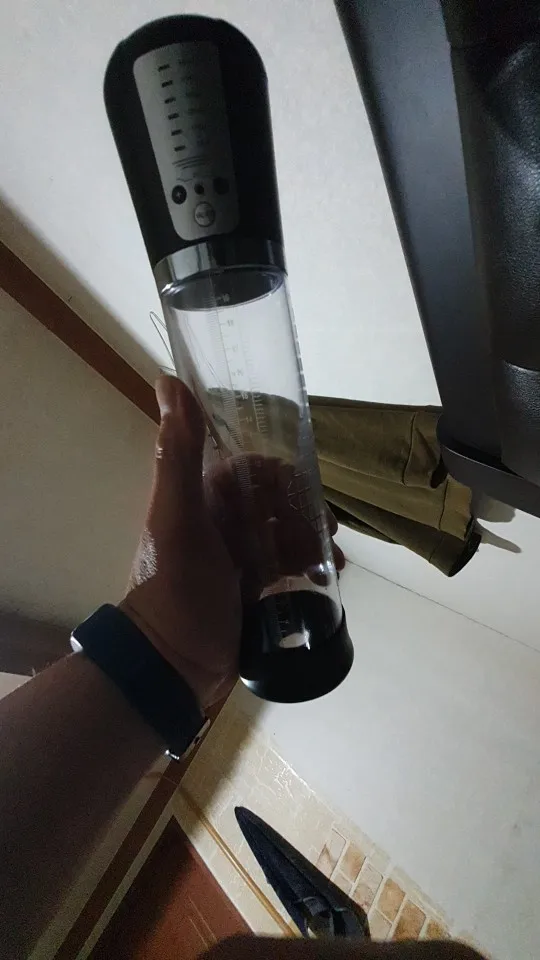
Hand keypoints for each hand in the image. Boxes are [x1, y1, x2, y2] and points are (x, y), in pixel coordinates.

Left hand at [121, 376, 344, 707]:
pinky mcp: (250, 591)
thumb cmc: (175, 588)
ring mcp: (234, 559)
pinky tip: (327, 577)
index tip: (302, 490)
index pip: (247, 469)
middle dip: (302, 509)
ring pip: (283, 533)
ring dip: (311, 538)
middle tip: (328, 530)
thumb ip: (176, 452)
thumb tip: (168, 379)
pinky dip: (309, 567)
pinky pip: (286, 567)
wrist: (172, 665)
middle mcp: (217, 524)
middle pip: (272, 501)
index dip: (277, 474)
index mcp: (198, 500)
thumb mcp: (177, 518)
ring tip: (333, 560)